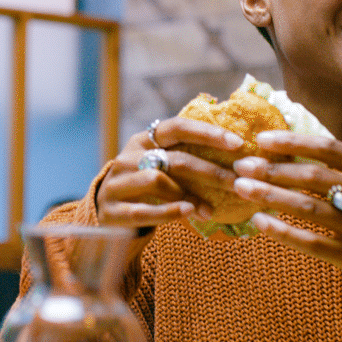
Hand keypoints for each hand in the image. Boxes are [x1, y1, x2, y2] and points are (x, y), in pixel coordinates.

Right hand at [96, 117, 245, 234]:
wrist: (104, 215)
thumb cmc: (143, 189)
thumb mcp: (159, 167)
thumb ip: (185, 160)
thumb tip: (235, 160)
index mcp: (143, 141)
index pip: (177, 127)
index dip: (208, 133)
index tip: (237, 143)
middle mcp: (128, 157)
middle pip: (175, 158)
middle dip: (211, 171)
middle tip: (238, 183)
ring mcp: (118, 183)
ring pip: (157, 180)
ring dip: (190, 195)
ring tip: (211, 210)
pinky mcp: (112, 210)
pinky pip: (143, 210)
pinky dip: (168, 212)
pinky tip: (188, 214)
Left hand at [232, 130, 341, 304]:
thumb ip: (339, 170)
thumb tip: (287, 149)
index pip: (329, 149)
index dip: (293, 142)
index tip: (262, 139)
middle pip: (314, 177)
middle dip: (273, 169)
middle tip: (241, 166)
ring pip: (308, 208)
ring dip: (270, 196)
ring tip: (241, 188)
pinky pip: (312, 242)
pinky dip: (282, 231)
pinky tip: (259, 222)